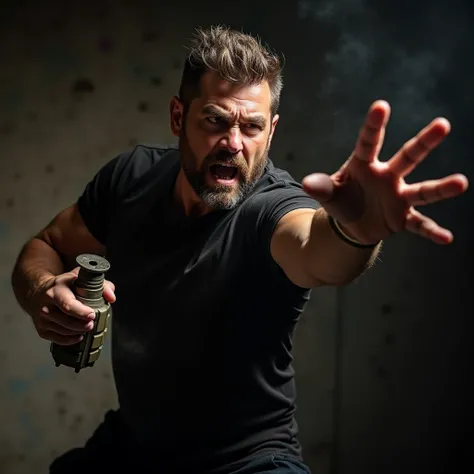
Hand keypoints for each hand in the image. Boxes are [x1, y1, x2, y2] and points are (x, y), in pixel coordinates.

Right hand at [33, 268, 115, 345]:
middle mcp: (46, 304)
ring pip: (62, 330)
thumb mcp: (82, 278)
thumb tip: (111, 298)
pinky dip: (69, 340)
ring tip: (87, 328)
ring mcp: (42, 317)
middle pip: (66, 320)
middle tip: (92, 324)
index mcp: (57, 289)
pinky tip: (78, 336)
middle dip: (82, 325)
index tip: (92, 315)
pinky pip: (56, 339)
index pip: (68, 304)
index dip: (82, 312)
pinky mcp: (41, 328)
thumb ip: (101, 285)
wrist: (39, 291)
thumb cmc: (65, 285)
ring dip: (77, 332)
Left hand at [302, 100, 468, 244]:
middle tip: (442, 124)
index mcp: (365, 165)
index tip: (381, 105)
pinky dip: (431, 231)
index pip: (369, 142)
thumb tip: (308, 184)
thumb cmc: (341, 199)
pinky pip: (419, 224)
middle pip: (408, 157)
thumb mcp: (329, 193)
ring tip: (461, 183)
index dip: (374, 125)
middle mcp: (387, 176)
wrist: (351, 223)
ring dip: (441, 188)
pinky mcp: (402, 217)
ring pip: (422, 189)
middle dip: (424, 142)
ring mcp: (398, 197)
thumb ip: (321, 187)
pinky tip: (446, 238)